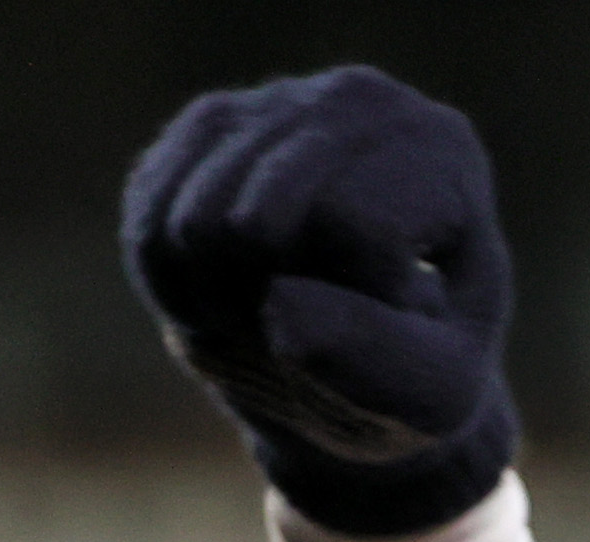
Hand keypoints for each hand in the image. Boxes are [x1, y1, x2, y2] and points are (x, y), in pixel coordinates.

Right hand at [121, 67, 516, 536]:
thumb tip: (278, 303)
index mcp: (439, 149)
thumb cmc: (414, 371)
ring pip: (194, 221)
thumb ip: (379, 363)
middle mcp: (358, 100)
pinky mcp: (205, 130)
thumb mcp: (431, 394)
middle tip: (310, 334)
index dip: (356, 306)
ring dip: (219, 305)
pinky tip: (226, 295)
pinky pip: (150, 222)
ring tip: (274, 313)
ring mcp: (274, 103)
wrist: (361, 361)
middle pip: (259, 218)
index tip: (396, 321)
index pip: (357, 230)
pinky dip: (174, 289)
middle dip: (269, 309)